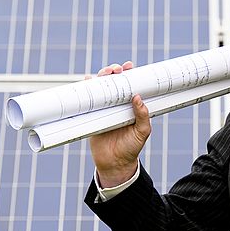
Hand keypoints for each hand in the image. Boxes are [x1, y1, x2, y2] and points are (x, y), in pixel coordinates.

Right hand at [85, 61, 150, 186]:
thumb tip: (138, 98)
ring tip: (105, 73)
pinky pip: (88, 99)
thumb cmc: (131, 148)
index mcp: (131, 106)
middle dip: (114, 72)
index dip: (130, 74)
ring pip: (101, 87)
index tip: (130, 67)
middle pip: (114, 82)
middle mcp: (118, 105)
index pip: (131, 85)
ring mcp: (104, 109)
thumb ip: (143, 116)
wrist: (114, 164)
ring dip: (102, 77)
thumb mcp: (142, 132)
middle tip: (117, 70)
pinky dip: (86, 88)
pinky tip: (88, 81)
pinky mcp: (92, 115)